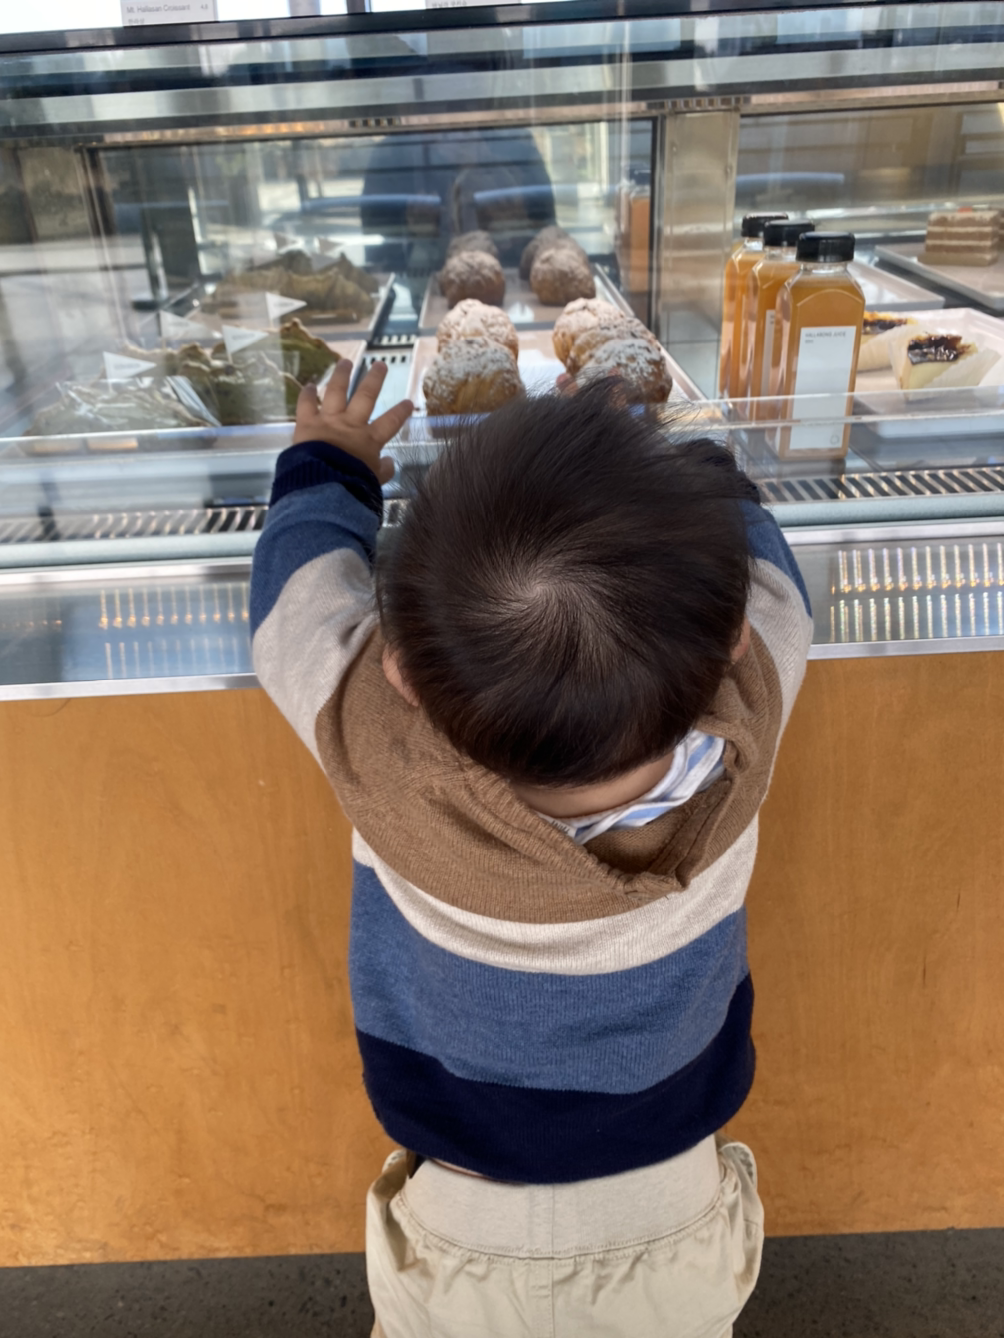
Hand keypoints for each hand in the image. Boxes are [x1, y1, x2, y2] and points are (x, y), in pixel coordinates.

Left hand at [293, 358, 412, 484]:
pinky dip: (307, 394)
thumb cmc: (352, 484)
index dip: (400, 412)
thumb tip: (390, 463)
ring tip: (346, 361)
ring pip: (337, 392)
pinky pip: (307, 404)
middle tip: (380, 364)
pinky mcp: (307, 423)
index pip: (390, 423)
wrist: (324, 484)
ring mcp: (329, 420)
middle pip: (365, 397)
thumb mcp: (374, 481)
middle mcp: (351, 424)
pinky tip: (309, 384)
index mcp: (369, 440)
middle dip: (374, 380)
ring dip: (342, 375)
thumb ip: (383, 471)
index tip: (408, 402)